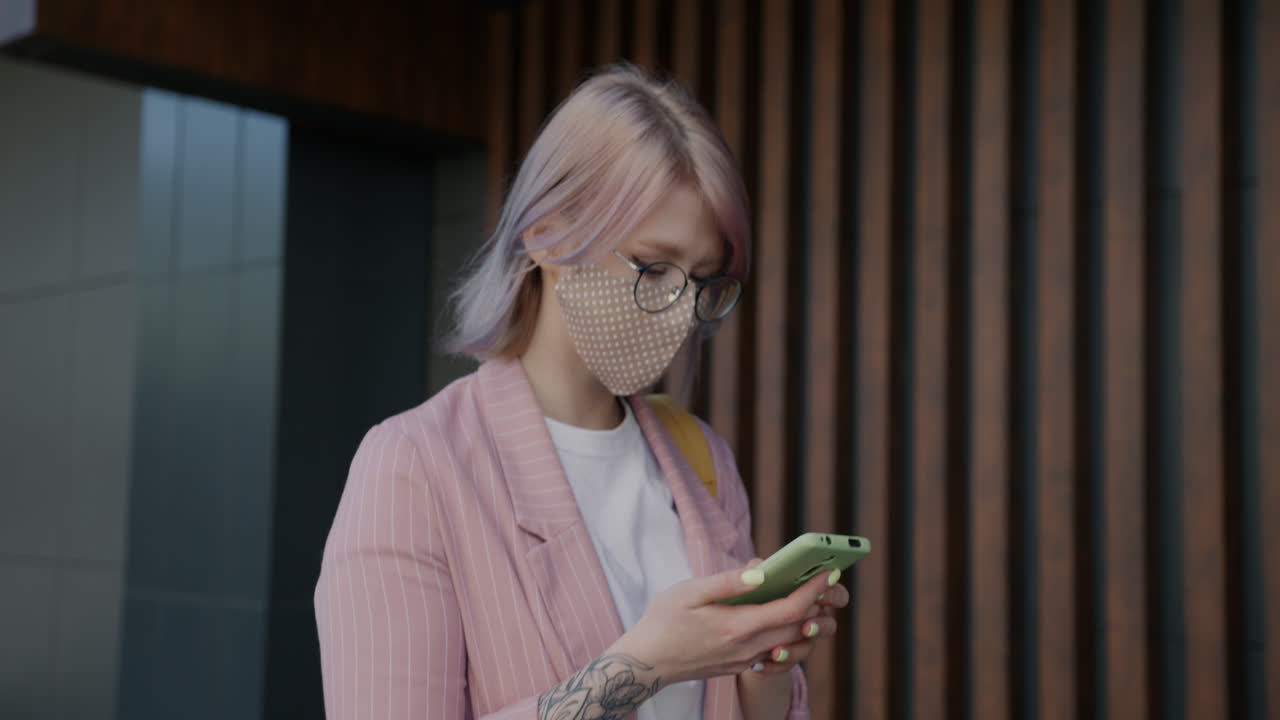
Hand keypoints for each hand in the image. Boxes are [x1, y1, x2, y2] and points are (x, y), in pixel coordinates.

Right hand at [606, 561, 838, 687]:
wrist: (646, 662)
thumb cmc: (663, 621)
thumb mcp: (690, 592)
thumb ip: (728, 581)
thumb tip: (762, 570)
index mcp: (737, 626)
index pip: (790, 609)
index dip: (813, 590)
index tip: (828, 571)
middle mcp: (746, 648)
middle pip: (798, 627)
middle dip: (817, 603)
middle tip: (826, 579)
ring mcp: (744, 660)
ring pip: (790, 642)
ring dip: (806, 621)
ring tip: (811, 595)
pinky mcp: (739, 665)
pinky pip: (775, 651)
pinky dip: (787, 633)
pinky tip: (781, 616)